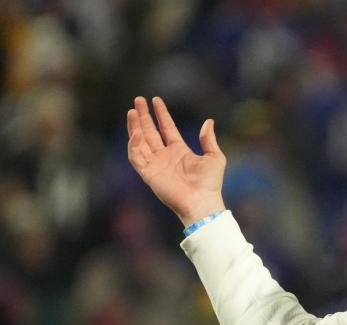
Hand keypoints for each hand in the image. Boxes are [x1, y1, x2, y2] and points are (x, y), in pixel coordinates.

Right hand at [126, 96, 226, 225]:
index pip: (166, 128)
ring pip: (139, 142)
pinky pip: (136, 156)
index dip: (161, 114)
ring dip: (134, 126)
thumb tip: (209, 121)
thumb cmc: (210, 183)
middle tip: (138, 100)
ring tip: (131, 111)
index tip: (155, 100)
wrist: (201, 201)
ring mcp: (155, 164)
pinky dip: (133, 144)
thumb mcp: (214, 156)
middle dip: (143, 116)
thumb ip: (209, 139)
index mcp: (179, 151)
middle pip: (150, 132)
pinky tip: (136, 132)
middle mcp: (165, 157)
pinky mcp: (148, 174)